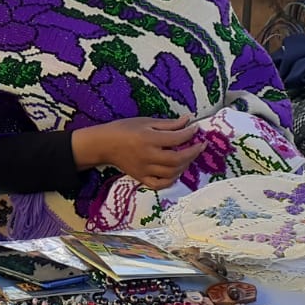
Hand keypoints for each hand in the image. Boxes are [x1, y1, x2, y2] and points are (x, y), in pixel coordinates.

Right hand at [74, 117, 207, 191]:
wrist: (104, 144)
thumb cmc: (124, 129)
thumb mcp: (146, 122)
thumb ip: (168, 124)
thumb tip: (188, 120)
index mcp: (148, 138)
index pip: (176, 138)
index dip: (190, 133)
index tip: (196, 129)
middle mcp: (148, 155)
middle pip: (177, 159)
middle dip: (193, 152)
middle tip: (200, 146)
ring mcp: (144, 169)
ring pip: (171, 173)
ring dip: (184, 165)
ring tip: (189, 156)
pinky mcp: (141, 178)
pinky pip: (160, 184)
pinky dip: (172, 180)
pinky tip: (176, 171)